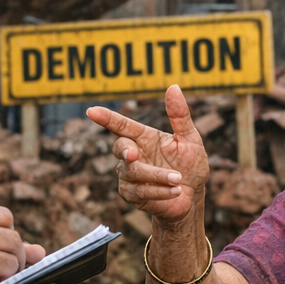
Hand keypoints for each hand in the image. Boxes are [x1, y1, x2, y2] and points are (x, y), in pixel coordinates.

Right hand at [88, 85, 209, 221]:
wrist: (193, 196)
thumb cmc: (190, 165)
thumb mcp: (190, 139)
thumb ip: (180, 115)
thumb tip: (174, 87)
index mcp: (144, 137)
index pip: (121, 125)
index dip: (106, 118)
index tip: (91, 111)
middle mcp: (134, 154)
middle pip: (120, 147)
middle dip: (126, 151)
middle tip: (134, 155)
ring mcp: (129, 175)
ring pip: (133, 172)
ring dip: (158, 175)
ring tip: (178, 180)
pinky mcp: (132, 194)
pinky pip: (140, 191)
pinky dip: (159, 191)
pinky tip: (175, 191)